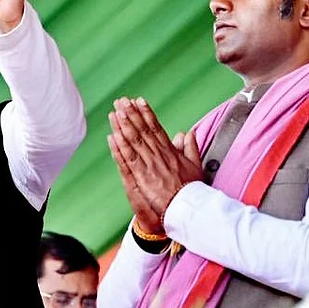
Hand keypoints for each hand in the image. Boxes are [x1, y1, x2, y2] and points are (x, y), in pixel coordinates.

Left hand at [108, 97, 203, 221]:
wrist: (187, 206)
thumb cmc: (191, 189)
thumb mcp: (195, 164)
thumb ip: (190, 147)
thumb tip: (186, 133)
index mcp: (170, 151)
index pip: (155, 127)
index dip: (146, 113)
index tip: (138, 101)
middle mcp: (158, 155)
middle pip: (142, 130)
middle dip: (131, 114)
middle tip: (121, 101)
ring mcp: (149, 165)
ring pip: (133, 141)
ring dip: (123, 126)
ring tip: (115, 112)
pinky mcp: (141, 177)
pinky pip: (129, 159)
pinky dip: (120, 147)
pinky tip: (112, 136)